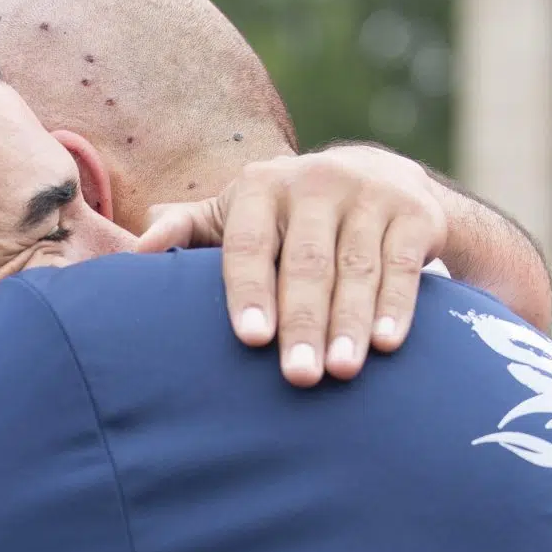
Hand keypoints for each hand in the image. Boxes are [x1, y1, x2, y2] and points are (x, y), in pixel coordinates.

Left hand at [137, 145, 551, 386]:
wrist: (384, 174)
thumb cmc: (290, 214)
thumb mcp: (240, 212)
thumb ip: (190, 229)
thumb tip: (137, 251)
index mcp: (263, 185)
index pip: (250, 244)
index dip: (250, 292)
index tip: (251, 339)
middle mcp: (317, 181)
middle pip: (308, 263)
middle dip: (303, 322)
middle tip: (298, 377)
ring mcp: (370, 195)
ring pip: (358, 269)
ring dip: (351, 323)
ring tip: (342, 371)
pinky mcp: (415, 213)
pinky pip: (404, 266)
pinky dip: (397, 307)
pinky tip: (388, 345)